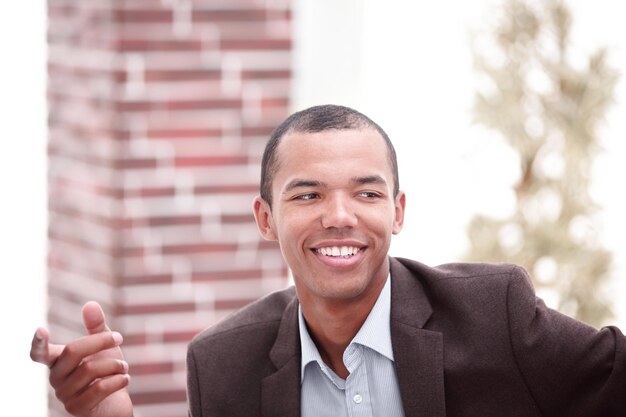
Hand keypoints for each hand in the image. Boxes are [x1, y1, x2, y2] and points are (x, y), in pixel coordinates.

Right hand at [30, 301, 133, 416]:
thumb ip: (96, 327)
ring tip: (124, 366)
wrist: (115, 404)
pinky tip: (124, 379)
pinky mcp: (77, 408)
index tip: (40, 330)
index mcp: (58, 361)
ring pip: (90, 369)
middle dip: (100, 341)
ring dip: (115, 364)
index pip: (40, 353)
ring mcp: (64, 394)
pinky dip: (117, 380)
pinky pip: (99, 388)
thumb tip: (90, 304)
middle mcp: (56, 378)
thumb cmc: (106, 372)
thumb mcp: (104, 347)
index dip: (38, 343)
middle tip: (120, 337)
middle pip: (72, 351)